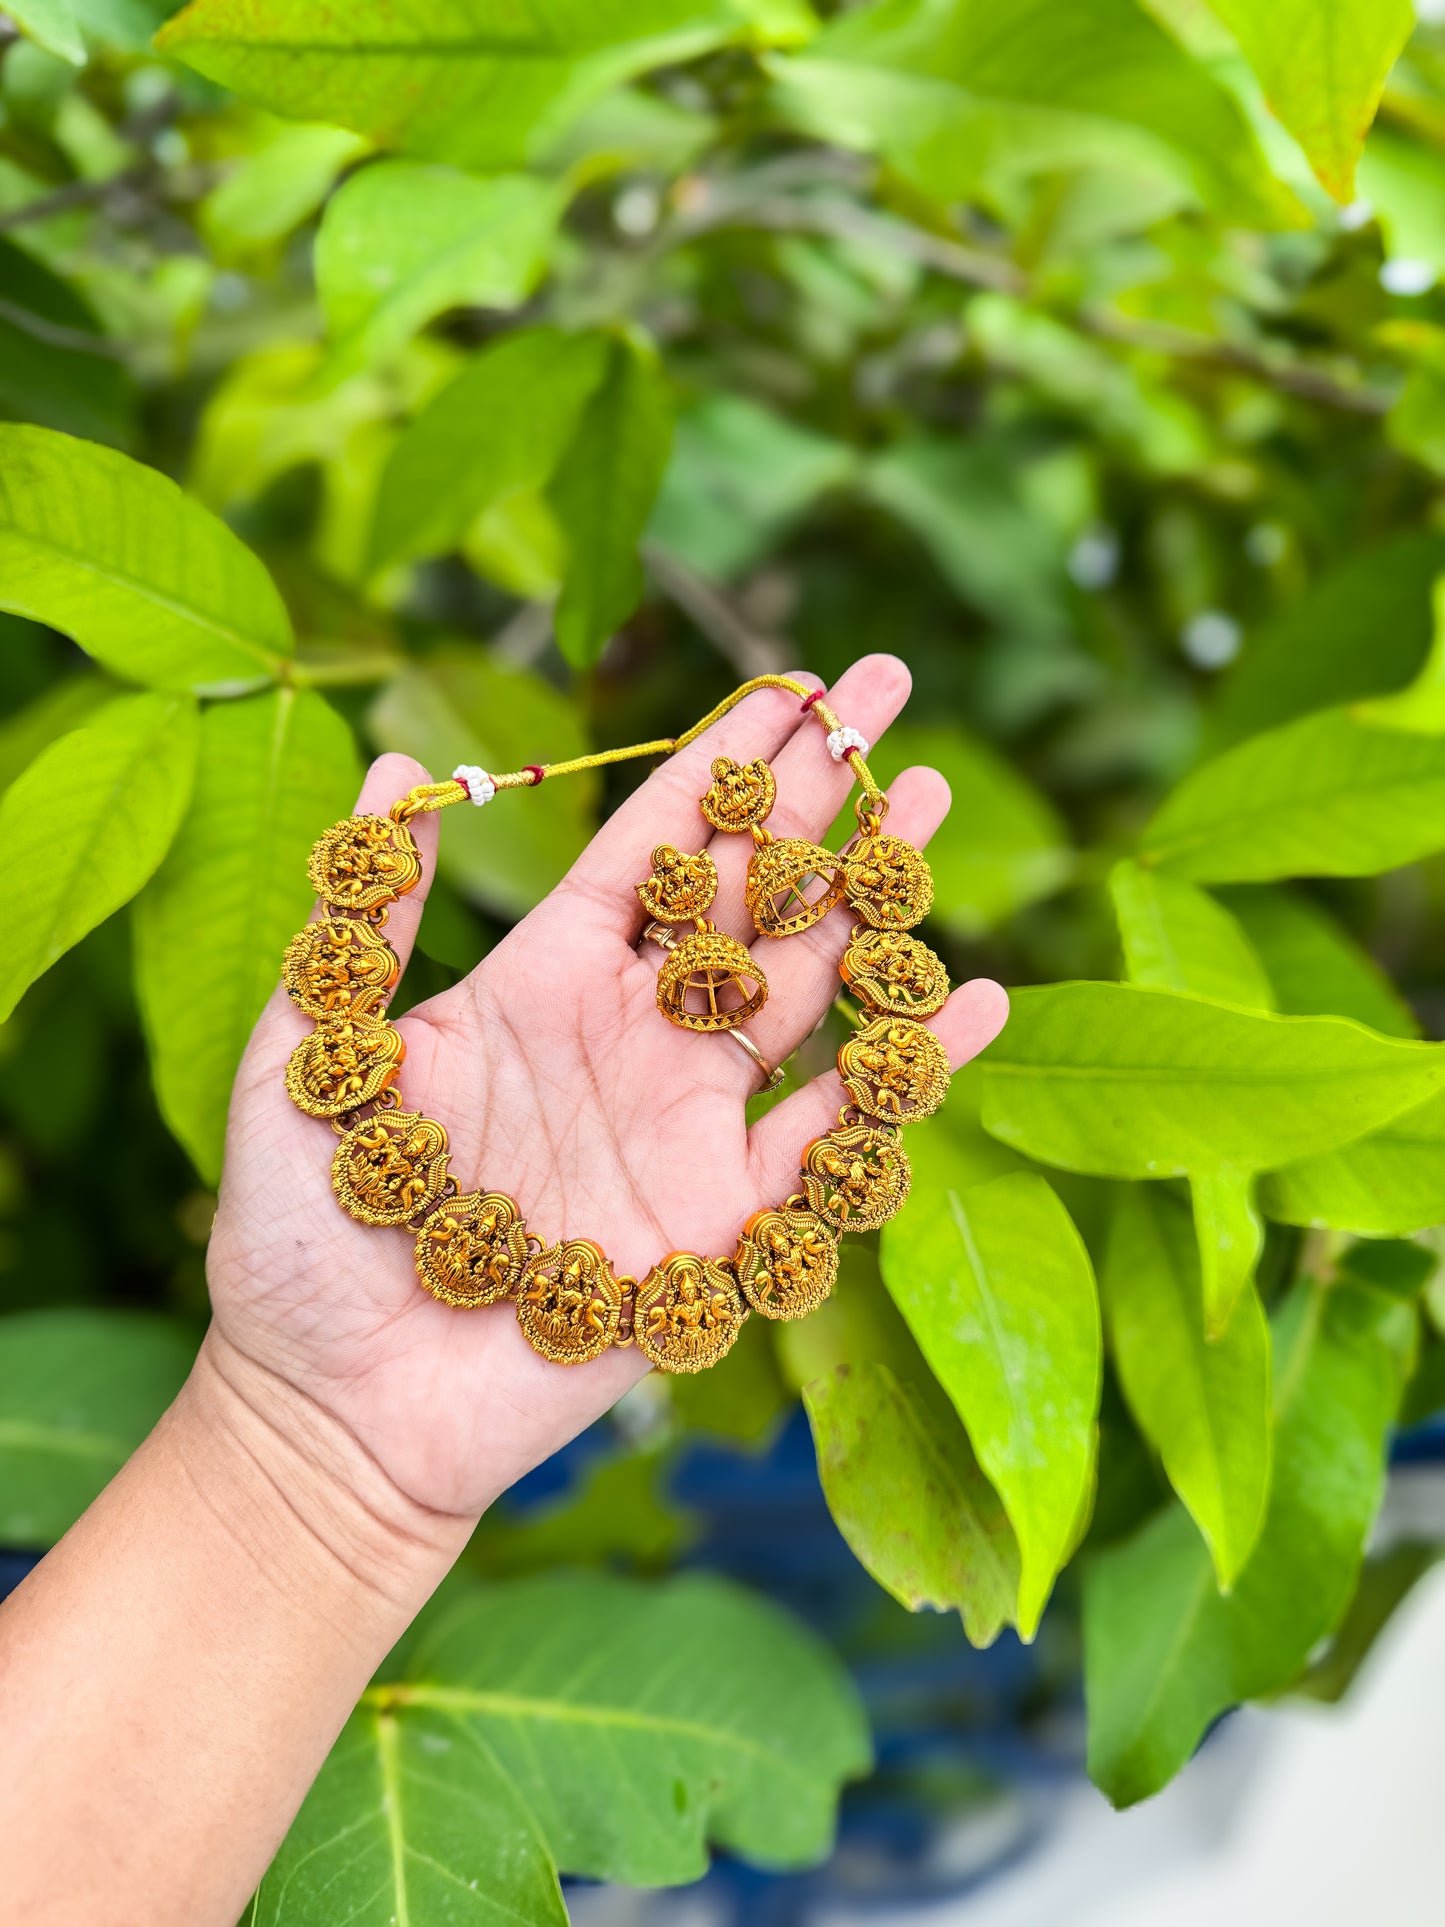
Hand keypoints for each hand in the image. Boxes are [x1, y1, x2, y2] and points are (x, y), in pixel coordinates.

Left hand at [206, 655, 1008, 1524]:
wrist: (337, 1405)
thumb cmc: (301, 1234)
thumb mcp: (306, 1049)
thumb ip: (367, 912)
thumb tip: (402, 758)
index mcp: (543, 980)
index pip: (655, 845)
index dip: (723, 760)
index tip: (789, 680)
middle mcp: (633, 1035)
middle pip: (749, 890)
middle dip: (817, 789)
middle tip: (884, 688)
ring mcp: (688, 1125)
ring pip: (805, 987)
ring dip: (868, 892)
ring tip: (926, 795)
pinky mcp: (724, 1223)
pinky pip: (834, 1137)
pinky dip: (907, 1073)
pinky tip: (972, 999)